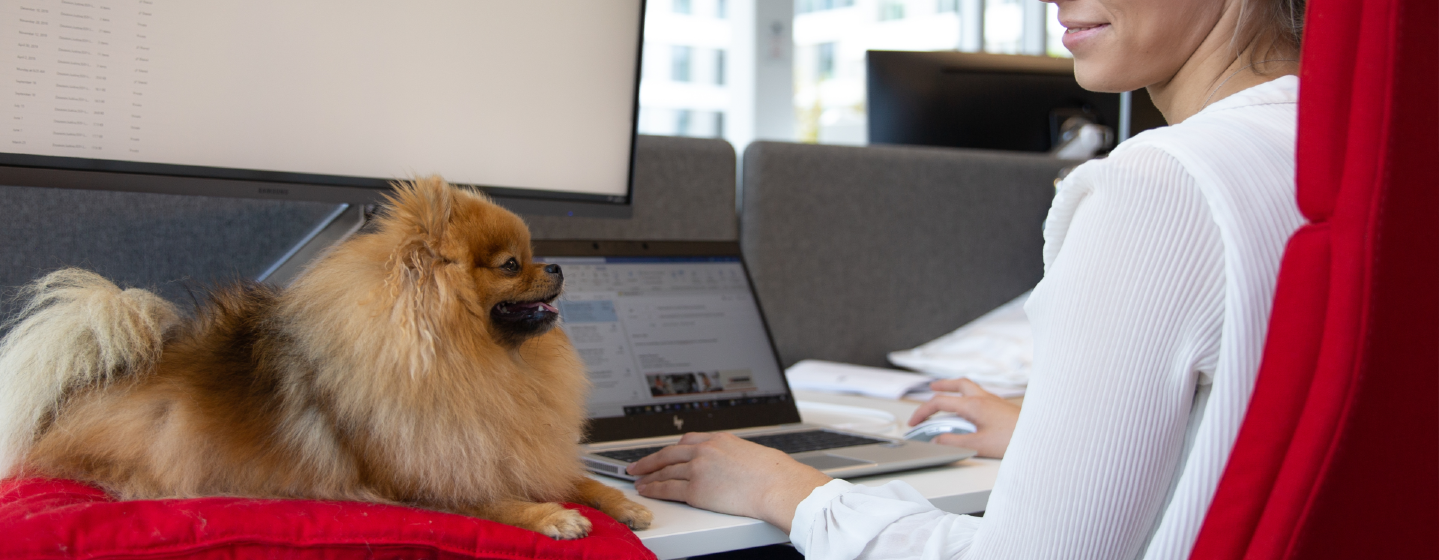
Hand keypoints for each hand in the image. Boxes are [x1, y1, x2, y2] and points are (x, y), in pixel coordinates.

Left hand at [628, 432, 831, 532]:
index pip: (686, 442)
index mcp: (719, 439)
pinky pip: (668, 488)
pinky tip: (647, 490)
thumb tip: (734, 466)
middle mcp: (705, 450)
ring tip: (639, 481)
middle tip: (637, 465)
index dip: (670, 450)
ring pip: (665, 471)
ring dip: (649, 476)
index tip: (662, 454)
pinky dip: (654, 489)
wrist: (776, 486)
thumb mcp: (751, 453)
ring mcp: (698, 469)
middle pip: (668, 454)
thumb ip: (733, 457)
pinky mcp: (696, 489)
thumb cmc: (774, 474)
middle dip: (650, 460)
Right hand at [908, 378, 1019, 458]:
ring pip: (970, 387)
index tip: (915, 423)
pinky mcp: (1002, 408)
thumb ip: (954, 442)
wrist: (1041, 438)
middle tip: (931, 389)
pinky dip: (969, 397)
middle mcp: (984, 399)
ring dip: (956, 388)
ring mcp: (995, 401)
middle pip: (957, 384)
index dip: (923, 412)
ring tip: (949, 394)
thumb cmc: (1014, 440)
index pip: (940, 402)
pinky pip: (981, 395)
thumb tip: (937, 441)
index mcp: (974, 405)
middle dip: (941, 386)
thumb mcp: (978, 446)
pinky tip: (972, 409)